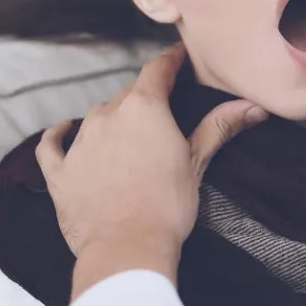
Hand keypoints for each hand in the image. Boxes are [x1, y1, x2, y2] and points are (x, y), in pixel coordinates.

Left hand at [36, 44, 267, 293]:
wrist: (126, 249)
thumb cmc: (167, 207)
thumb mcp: (197, 163)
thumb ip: (220, 127)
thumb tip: (253, 106)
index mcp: (144, 108)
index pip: (158, 69)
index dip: (171, 60)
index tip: (180, 56)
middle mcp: (107, 115)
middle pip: (129, 94)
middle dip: (147, 98)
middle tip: (164, 109)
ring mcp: (79, 142)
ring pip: (97, 115)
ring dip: (113, 120)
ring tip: (129, 136)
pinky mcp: (59, 171)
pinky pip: (52, 144)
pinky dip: (58, 135)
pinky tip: (62, 130)